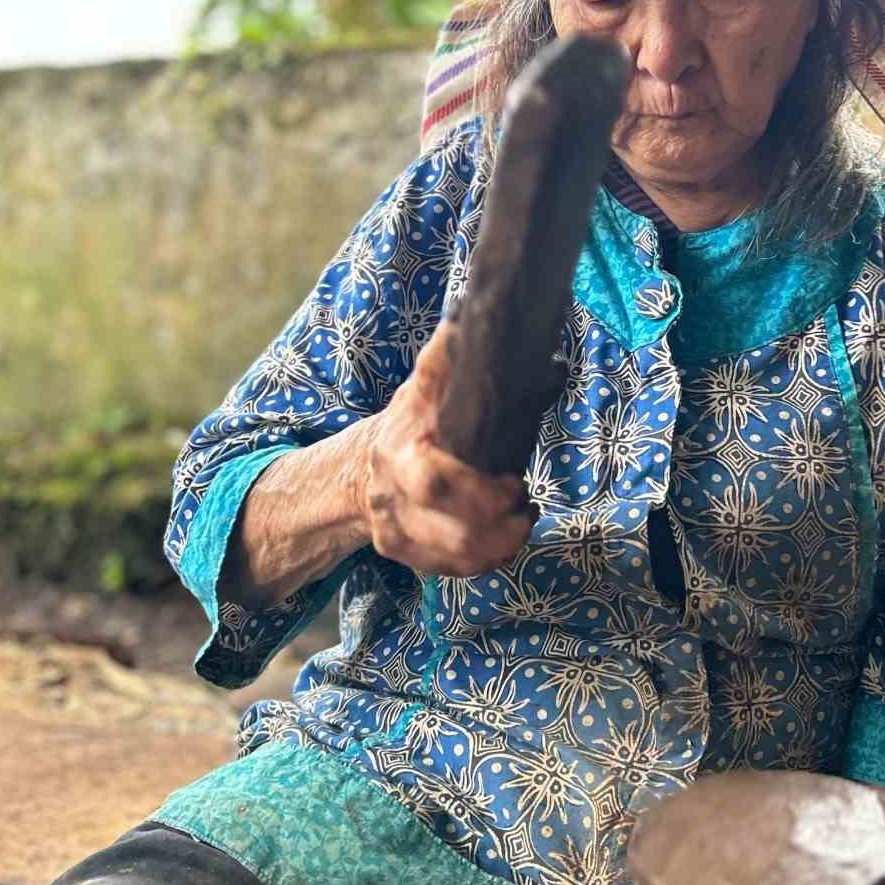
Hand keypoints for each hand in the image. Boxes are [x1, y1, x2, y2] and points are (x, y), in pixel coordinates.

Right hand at [356, 323, 535, 576]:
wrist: (359, 468)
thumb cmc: (409, 424)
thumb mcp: (422, 388)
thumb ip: (446, 360)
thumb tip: (470, 315)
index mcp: (401, 451)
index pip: (437, 483)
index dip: (482, 493)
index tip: (515, 483)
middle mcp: (392, 495)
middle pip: (451, 531)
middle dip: (499, 526)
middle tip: (524, 504)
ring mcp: (394, 529)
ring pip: (455, 556)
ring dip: (500, 545)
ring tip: (521, 520)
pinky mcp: (402, 553)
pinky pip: (451, 569)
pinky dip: (485, 561)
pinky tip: (504, 541)